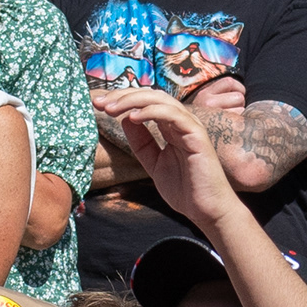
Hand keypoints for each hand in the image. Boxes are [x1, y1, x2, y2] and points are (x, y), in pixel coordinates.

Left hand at [93, 84, 239, 223]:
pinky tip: (132, 117)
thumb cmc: (185, 189)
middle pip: (151, 96)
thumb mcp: (154, 163)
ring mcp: (191, 127)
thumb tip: (125, 119)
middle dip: (123, 96)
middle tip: (99, 103)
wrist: (207, 211)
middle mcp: (182, 122)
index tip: (99, 105)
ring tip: (111, 108)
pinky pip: (173, 115)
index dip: (122, 100)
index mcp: (172, 127)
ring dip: (133, 100)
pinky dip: (152, 112)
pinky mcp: (197, 136)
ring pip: (161, 100)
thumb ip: (142, 143)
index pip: (146, 103)